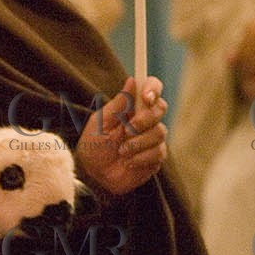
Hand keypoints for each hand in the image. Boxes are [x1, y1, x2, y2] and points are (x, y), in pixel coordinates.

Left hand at [74, 77, 167, 195]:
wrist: (94, 174)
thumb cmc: (94, 145)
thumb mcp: (100, 122)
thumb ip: (118, 104)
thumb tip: (132, 80)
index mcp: (132, 106)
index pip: (152, 87)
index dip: (153, 88)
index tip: (146, 97)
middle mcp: (146, 119)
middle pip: (160, 108)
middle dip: (143, 120)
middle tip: (125, 131)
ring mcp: (153, 137)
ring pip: (159, 132)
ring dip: (137, 143)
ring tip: (121, 151)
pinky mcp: (156, 156)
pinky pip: (159, 152)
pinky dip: (141, 157)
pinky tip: (128, 162)